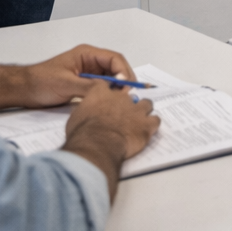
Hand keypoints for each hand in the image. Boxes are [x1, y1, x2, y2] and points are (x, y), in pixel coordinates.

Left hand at [20, 44, 138, 107]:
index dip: (123, 72)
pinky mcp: (84, 85)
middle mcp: (90, 62)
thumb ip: (89, 86)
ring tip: (118, 102)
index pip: (114, 59)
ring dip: (116, 89)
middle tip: (125, 97)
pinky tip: (108, 103)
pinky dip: (108, 95)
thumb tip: (110, 89)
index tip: (125, 87)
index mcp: (87, 54)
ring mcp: (88, 73)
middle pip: (116, 68)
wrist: (23, 90)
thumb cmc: (40, 81)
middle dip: (123, 81)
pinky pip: (102, 88)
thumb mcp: (66, 84)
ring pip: (111, 79)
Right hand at [62, 79, 160, 198]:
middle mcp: (121, 97)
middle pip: (129, 95)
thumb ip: (85, 110)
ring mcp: (136, 110)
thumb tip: (86, 114)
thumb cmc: (82, 132)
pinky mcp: (146, 124)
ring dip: (143, 111)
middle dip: (127, 104)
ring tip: (139, 121)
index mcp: (101, 93)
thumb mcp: (76, 116)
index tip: (108, 102)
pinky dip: (152, 125)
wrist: (96, 144)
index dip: (109, 94)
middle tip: (122, 116)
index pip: (107, 86)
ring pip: (146, 104)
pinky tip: (148, 131)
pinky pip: (155, 121)